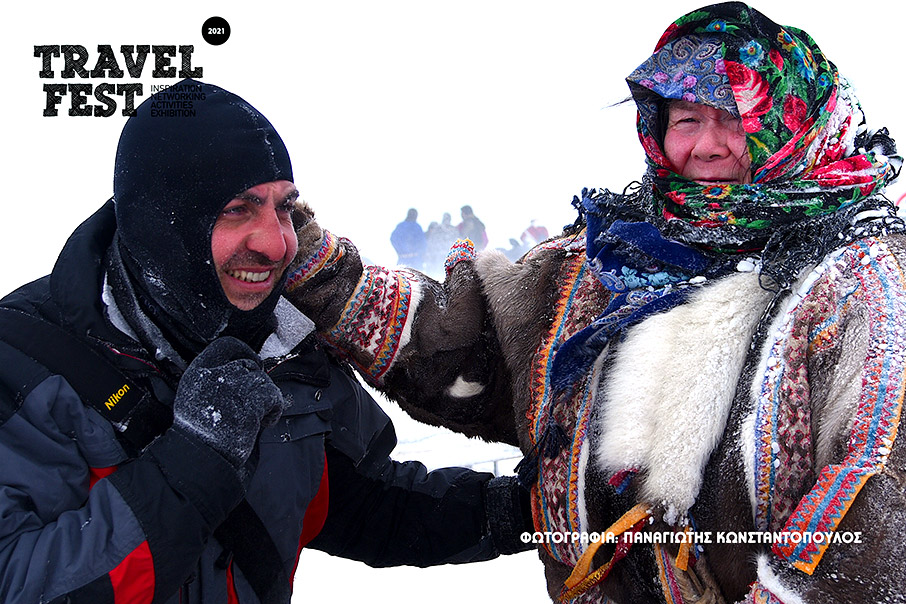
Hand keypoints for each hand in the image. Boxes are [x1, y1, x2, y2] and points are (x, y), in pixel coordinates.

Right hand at [172, 337, 288, 468]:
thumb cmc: (200, 431)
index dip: (243, 351)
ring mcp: (236, 384)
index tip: (252, 362)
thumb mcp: (193, 395)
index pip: (226, 345)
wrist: (203, 455)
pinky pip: (274, 396)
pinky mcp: (253, 399)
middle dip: (254, 384)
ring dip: (264, 399)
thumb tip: (237, 370)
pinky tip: (261, 422)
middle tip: (248, 404)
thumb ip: (212, 377)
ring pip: (264, 381)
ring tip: (252, 417)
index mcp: (199, 370)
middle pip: (249, 365)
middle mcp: (217, 372)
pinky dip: (273, 410)